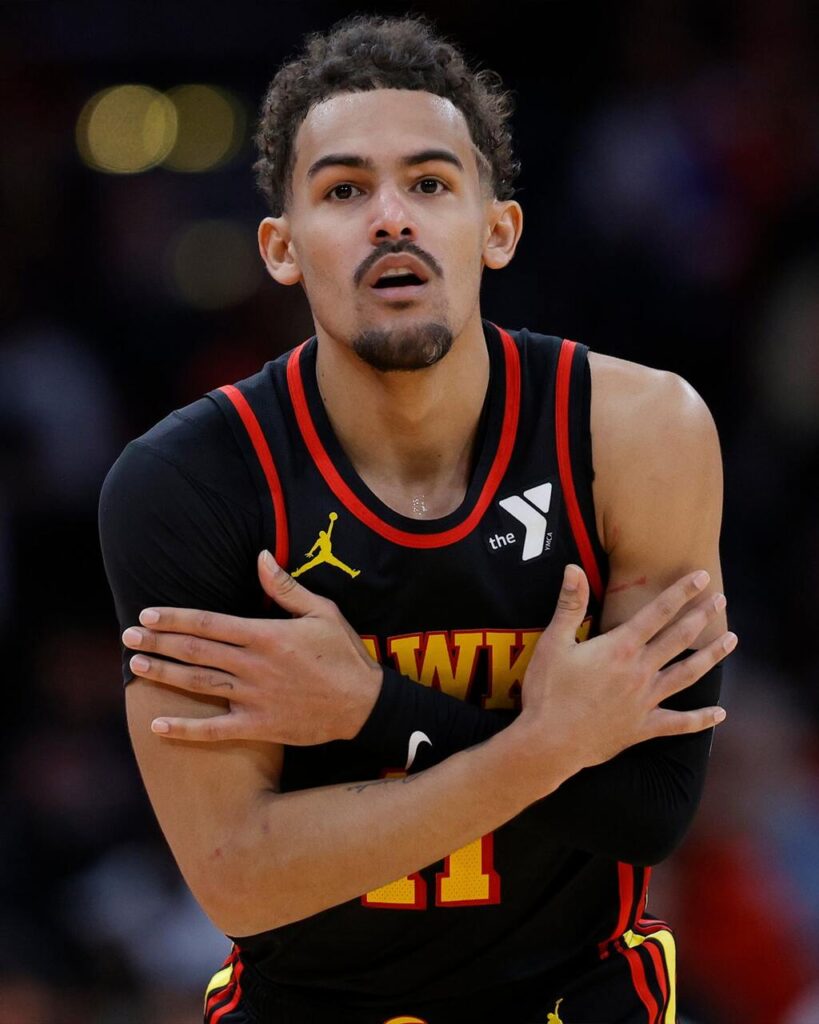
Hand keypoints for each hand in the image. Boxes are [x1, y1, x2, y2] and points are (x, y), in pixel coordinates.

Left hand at [121, 550, 382, 743]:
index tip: (148, 613)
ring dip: (164, 674)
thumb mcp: (322, 612)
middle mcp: (255, 665)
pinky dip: (184, 730)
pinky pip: (214, 730)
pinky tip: (156, 727)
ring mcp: (255, 698)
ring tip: (135, 666)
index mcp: (267, 635)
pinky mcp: (259, 726)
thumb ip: (285, 587)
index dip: (175, 617)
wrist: (365, 705)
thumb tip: (261, 556)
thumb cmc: (344, 655)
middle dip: (158, 641)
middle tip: (127, 635)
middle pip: (196, 651)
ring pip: (199, 685)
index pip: (210, 622)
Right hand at [516, 564, 735, 779]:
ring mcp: (644, 701)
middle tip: (721, 599)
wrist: (549, 743)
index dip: (681, 593)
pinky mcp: (642, 728)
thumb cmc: (547, 691)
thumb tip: (574, 568)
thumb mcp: (553, 643)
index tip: (700, 577)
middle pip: (679, 639)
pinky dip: (701, 720)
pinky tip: (720, 714)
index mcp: (620, 649)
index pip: (657, 613)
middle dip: (702, 616)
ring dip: (711, 656)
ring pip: (687, 675)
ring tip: (731, 641)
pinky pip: (678, 724)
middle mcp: (639, 672)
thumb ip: (569, 605)